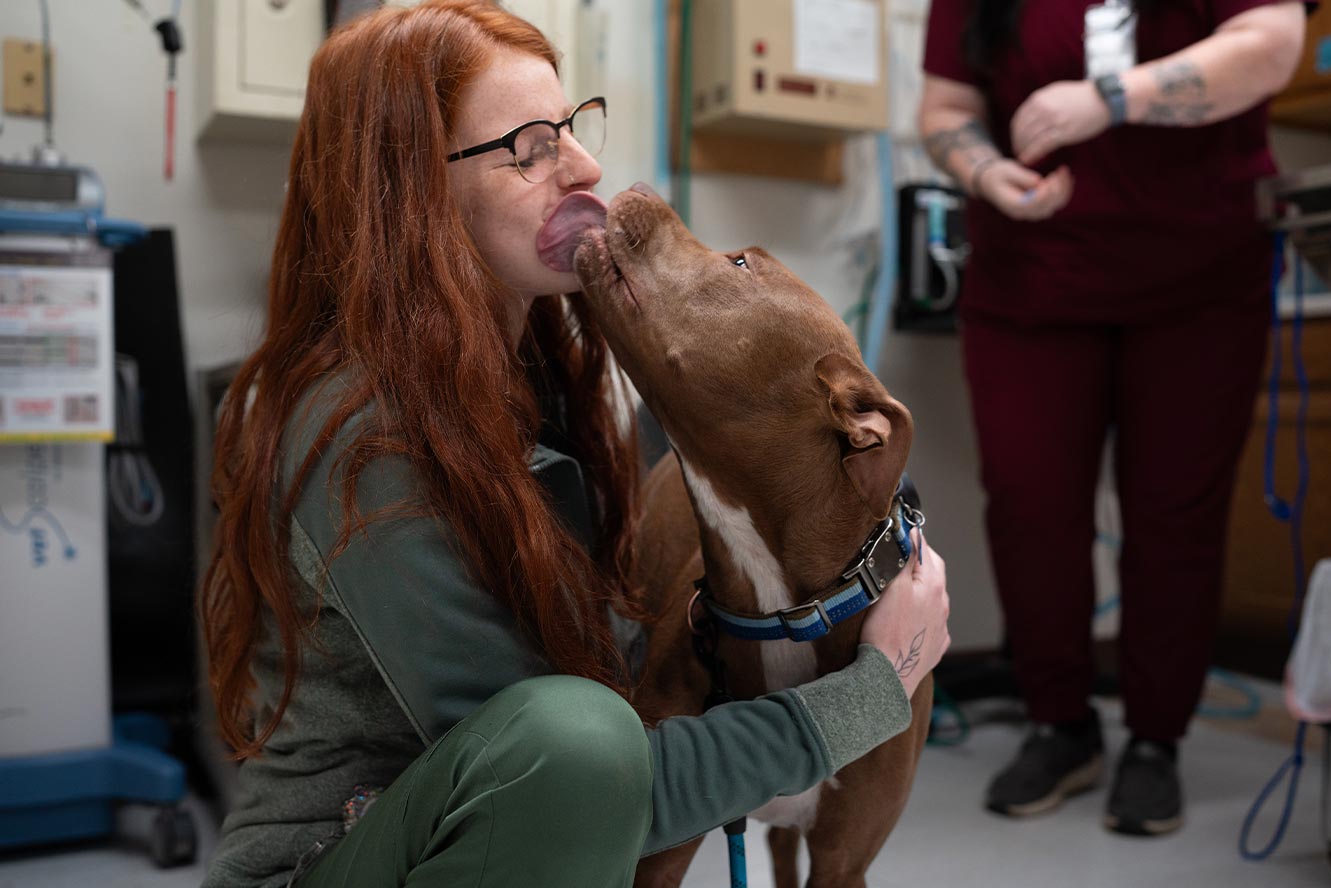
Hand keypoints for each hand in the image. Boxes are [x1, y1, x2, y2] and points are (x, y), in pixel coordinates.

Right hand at [860, 532, 949, 698]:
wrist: (887, 677)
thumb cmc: (886, 631)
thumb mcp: (892, 585)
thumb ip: (905, 557)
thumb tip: (912, 533)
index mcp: (934, 585)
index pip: (926, 549)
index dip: (910, 539)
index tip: (896, 535)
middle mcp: (943, 604)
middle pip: (932, 572)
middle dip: (917, 563)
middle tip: (895, 560)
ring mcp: (940, 627)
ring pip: (932, 598)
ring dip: (918, 591)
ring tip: (895, 593)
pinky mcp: (934, 646)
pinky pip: (929, 623)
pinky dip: (918, 616)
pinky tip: (903, 621)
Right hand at [976, 159, 1074, 221]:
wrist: (992, 182)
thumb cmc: (998, 174)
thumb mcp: (1007, 170)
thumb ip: (1022, 177)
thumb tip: (1039, 182)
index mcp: (1012, 206)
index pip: (1031, 205)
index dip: (1043, 195)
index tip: (1049, 180)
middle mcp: (1023, 213)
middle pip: (1045, 207)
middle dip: (1056, 190)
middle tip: (1060, 170)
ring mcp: (1031, 211)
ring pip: (1053, 206)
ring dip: (1063, 189)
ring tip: (1063, 170)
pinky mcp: (1038, 206)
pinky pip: (1055, 202)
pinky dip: (1063, 191)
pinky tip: (1066, 177)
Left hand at [1010, 80, 1109, 165]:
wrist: (1104, 99)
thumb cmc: (1081, 96)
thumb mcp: (1057, 92)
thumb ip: (1042, 101)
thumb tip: (1029, 113)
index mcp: (1040, 98)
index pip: (1019, 119)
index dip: (1015, 132)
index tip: (1017, 140)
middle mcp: (1044, 108)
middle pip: (1022, 130)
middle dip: (1017, 142)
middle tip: (1018, 151)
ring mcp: (1053, 120)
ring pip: (1029, 139)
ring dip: (1023, 150)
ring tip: (1022, 157)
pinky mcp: (1063, 132)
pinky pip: (1041, 146)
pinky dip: (1031, 154)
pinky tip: (1027, 160)